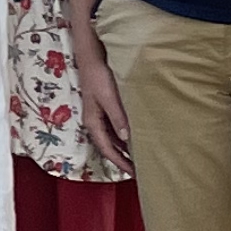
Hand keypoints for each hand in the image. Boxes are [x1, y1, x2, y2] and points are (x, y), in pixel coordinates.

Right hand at [71, 20, 130, 172]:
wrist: (91, 56)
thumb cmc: (99, 75)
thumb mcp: (109, 97)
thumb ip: (117, 116)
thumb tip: (126, 138)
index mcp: (93, 121)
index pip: (107, 149)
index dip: (120, 162)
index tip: (134, 173)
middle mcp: (95, 120)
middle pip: (109, 146)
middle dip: (122, 159)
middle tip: (139, 170)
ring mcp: (99, 114)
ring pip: (111, 137)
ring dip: (123, 148)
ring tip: (138, 157)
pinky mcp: (104, 106)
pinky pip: (114, 127)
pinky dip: (123, 136)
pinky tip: (133, 136)